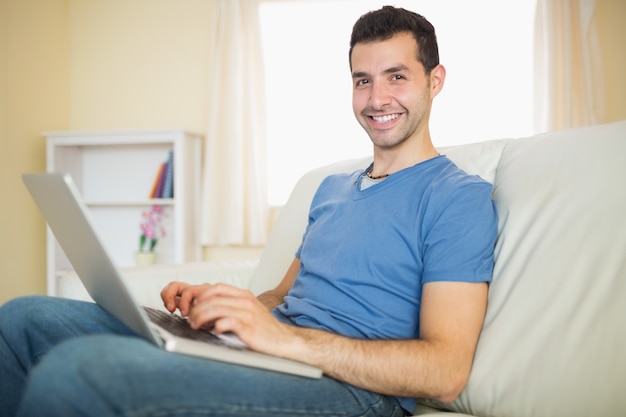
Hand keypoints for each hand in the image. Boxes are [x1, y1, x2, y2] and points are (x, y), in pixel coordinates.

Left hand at [159, 281, 294, 353]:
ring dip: (201, 317)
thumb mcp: (248, 311)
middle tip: (190, 319)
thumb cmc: (263, 329)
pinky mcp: (249, 328)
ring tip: (196, 326)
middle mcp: (246, 301)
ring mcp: (248, 313)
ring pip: (216, 309)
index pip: (217, 287)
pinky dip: (216, 327)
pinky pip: (226, 323)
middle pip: (213, 298)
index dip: (201, 295)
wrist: (284, 340)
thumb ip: (231, 306)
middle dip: (196, 308)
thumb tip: (207, 309)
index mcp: (244, 295)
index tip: (193, 305)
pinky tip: (215, 331)